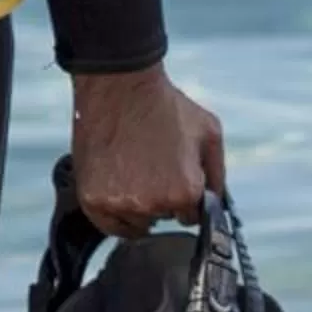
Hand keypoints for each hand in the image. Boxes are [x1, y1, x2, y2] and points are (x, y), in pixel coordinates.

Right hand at [70, 65, 224, 237]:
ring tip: (132, 168)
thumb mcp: (209, 132)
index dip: (184, 196)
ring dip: (137, 205)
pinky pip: (109, 225)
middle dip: (161, 198)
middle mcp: (154, 204)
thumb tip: (217, 204)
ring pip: (136, 222)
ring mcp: (121, 204)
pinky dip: (114, 212)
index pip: (190, 217)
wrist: (120, 86)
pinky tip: (117, 185)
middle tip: (151, 164)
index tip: (173, 175)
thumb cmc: (164, 106)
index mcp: (186, 191)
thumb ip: (218, 175)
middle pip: (162, 218)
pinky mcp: (93, 201)